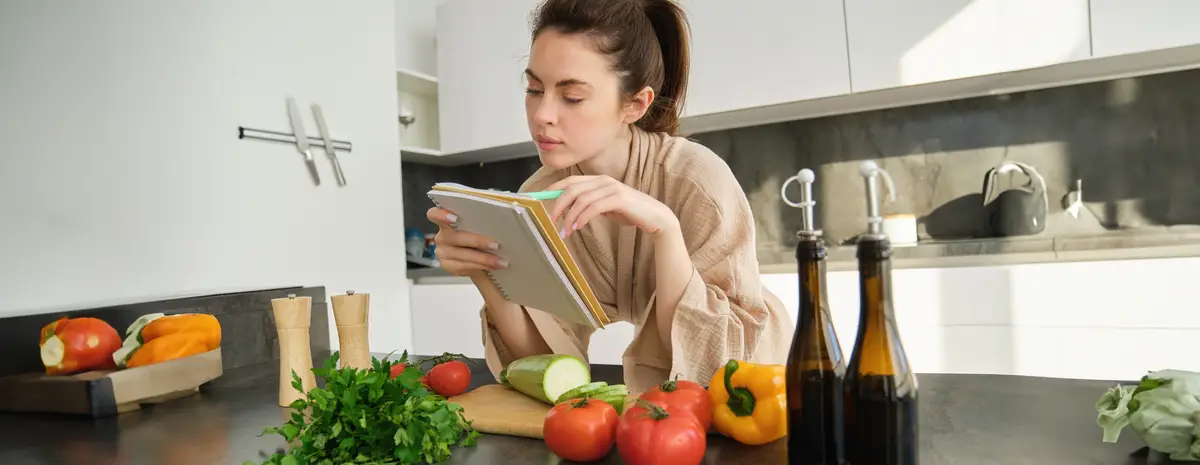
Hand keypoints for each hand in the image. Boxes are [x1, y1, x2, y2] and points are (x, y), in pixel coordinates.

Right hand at [426, 207, 507, 275]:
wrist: (477, 254)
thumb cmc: (479, 233)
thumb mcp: (479, 223)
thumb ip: (482, 217)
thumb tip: (504, 209)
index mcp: (445, 220)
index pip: (434, 214)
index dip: (441, 215)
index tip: (455, 218)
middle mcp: (441, 236)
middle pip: (455, 238)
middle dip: (477, 241)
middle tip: (496, 245)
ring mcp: (442, 252)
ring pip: (462, 256)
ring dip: (484, 259)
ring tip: (501, 261)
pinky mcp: (447, 266)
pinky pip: (463, 267)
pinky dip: (480, 267)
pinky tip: (494, 266)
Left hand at [547, 175, 678, 237]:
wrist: (655, 217)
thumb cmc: (630, 212)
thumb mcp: (606, 206)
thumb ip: (590, 204)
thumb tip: (568, 210)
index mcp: (599, 180)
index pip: (570, 181)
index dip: (553, 190)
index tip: (540, 201)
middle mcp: (603, 181)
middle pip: (572, 189)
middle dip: (558, 204)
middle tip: (550, 220)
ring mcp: (612, 188)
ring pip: (581, 199)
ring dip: (570, 216)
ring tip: (565, 231)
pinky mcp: (619, 199)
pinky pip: (593, 207)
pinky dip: (582, 218)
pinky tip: (577, 227)